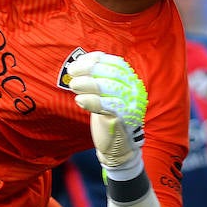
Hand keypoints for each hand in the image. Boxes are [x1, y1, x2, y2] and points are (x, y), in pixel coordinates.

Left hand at [66, 52, 146, 170]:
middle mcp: (134, 90)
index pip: (115, 63)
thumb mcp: (104, 95)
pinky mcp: (125, 118)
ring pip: (109, 87)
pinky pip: (109, 106)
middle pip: (111, 72)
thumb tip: (76, 66)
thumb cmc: (108, 117)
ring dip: (87, 84)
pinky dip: (92, 101)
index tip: (78, 63)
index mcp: (131, 81)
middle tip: (71, 73)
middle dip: (89, 70)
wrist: (118, 147)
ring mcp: (131, 104)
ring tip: (73, 85)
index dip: (95, 60)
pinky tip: (79, 100)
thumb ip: (96, 80)